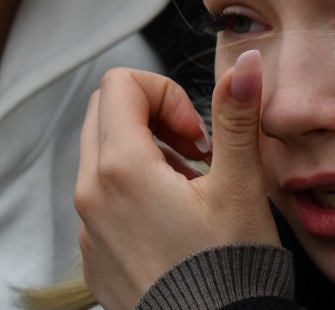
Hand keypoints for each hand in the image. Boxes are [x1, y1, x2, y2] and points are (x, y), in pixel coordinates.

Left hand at [75, 51, 278, 309]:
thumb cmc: (227, 271)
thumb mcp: (239, 186)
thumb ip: (236, 116)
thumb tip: (247, 63)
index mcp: (121, 168)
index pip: (120, 83)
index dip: (165, 93)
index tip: (198, 132)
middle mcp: (91, 193)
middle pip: (105, 111)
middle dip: (153, 115)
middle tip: (195, 150)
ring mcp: (87, 226)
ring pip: (101, 154)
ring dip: (145, 152)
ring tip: (191, 188)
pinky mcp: (92, 252)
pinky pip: (100, 196)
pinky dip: (133, 189)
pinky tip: (174, 220)